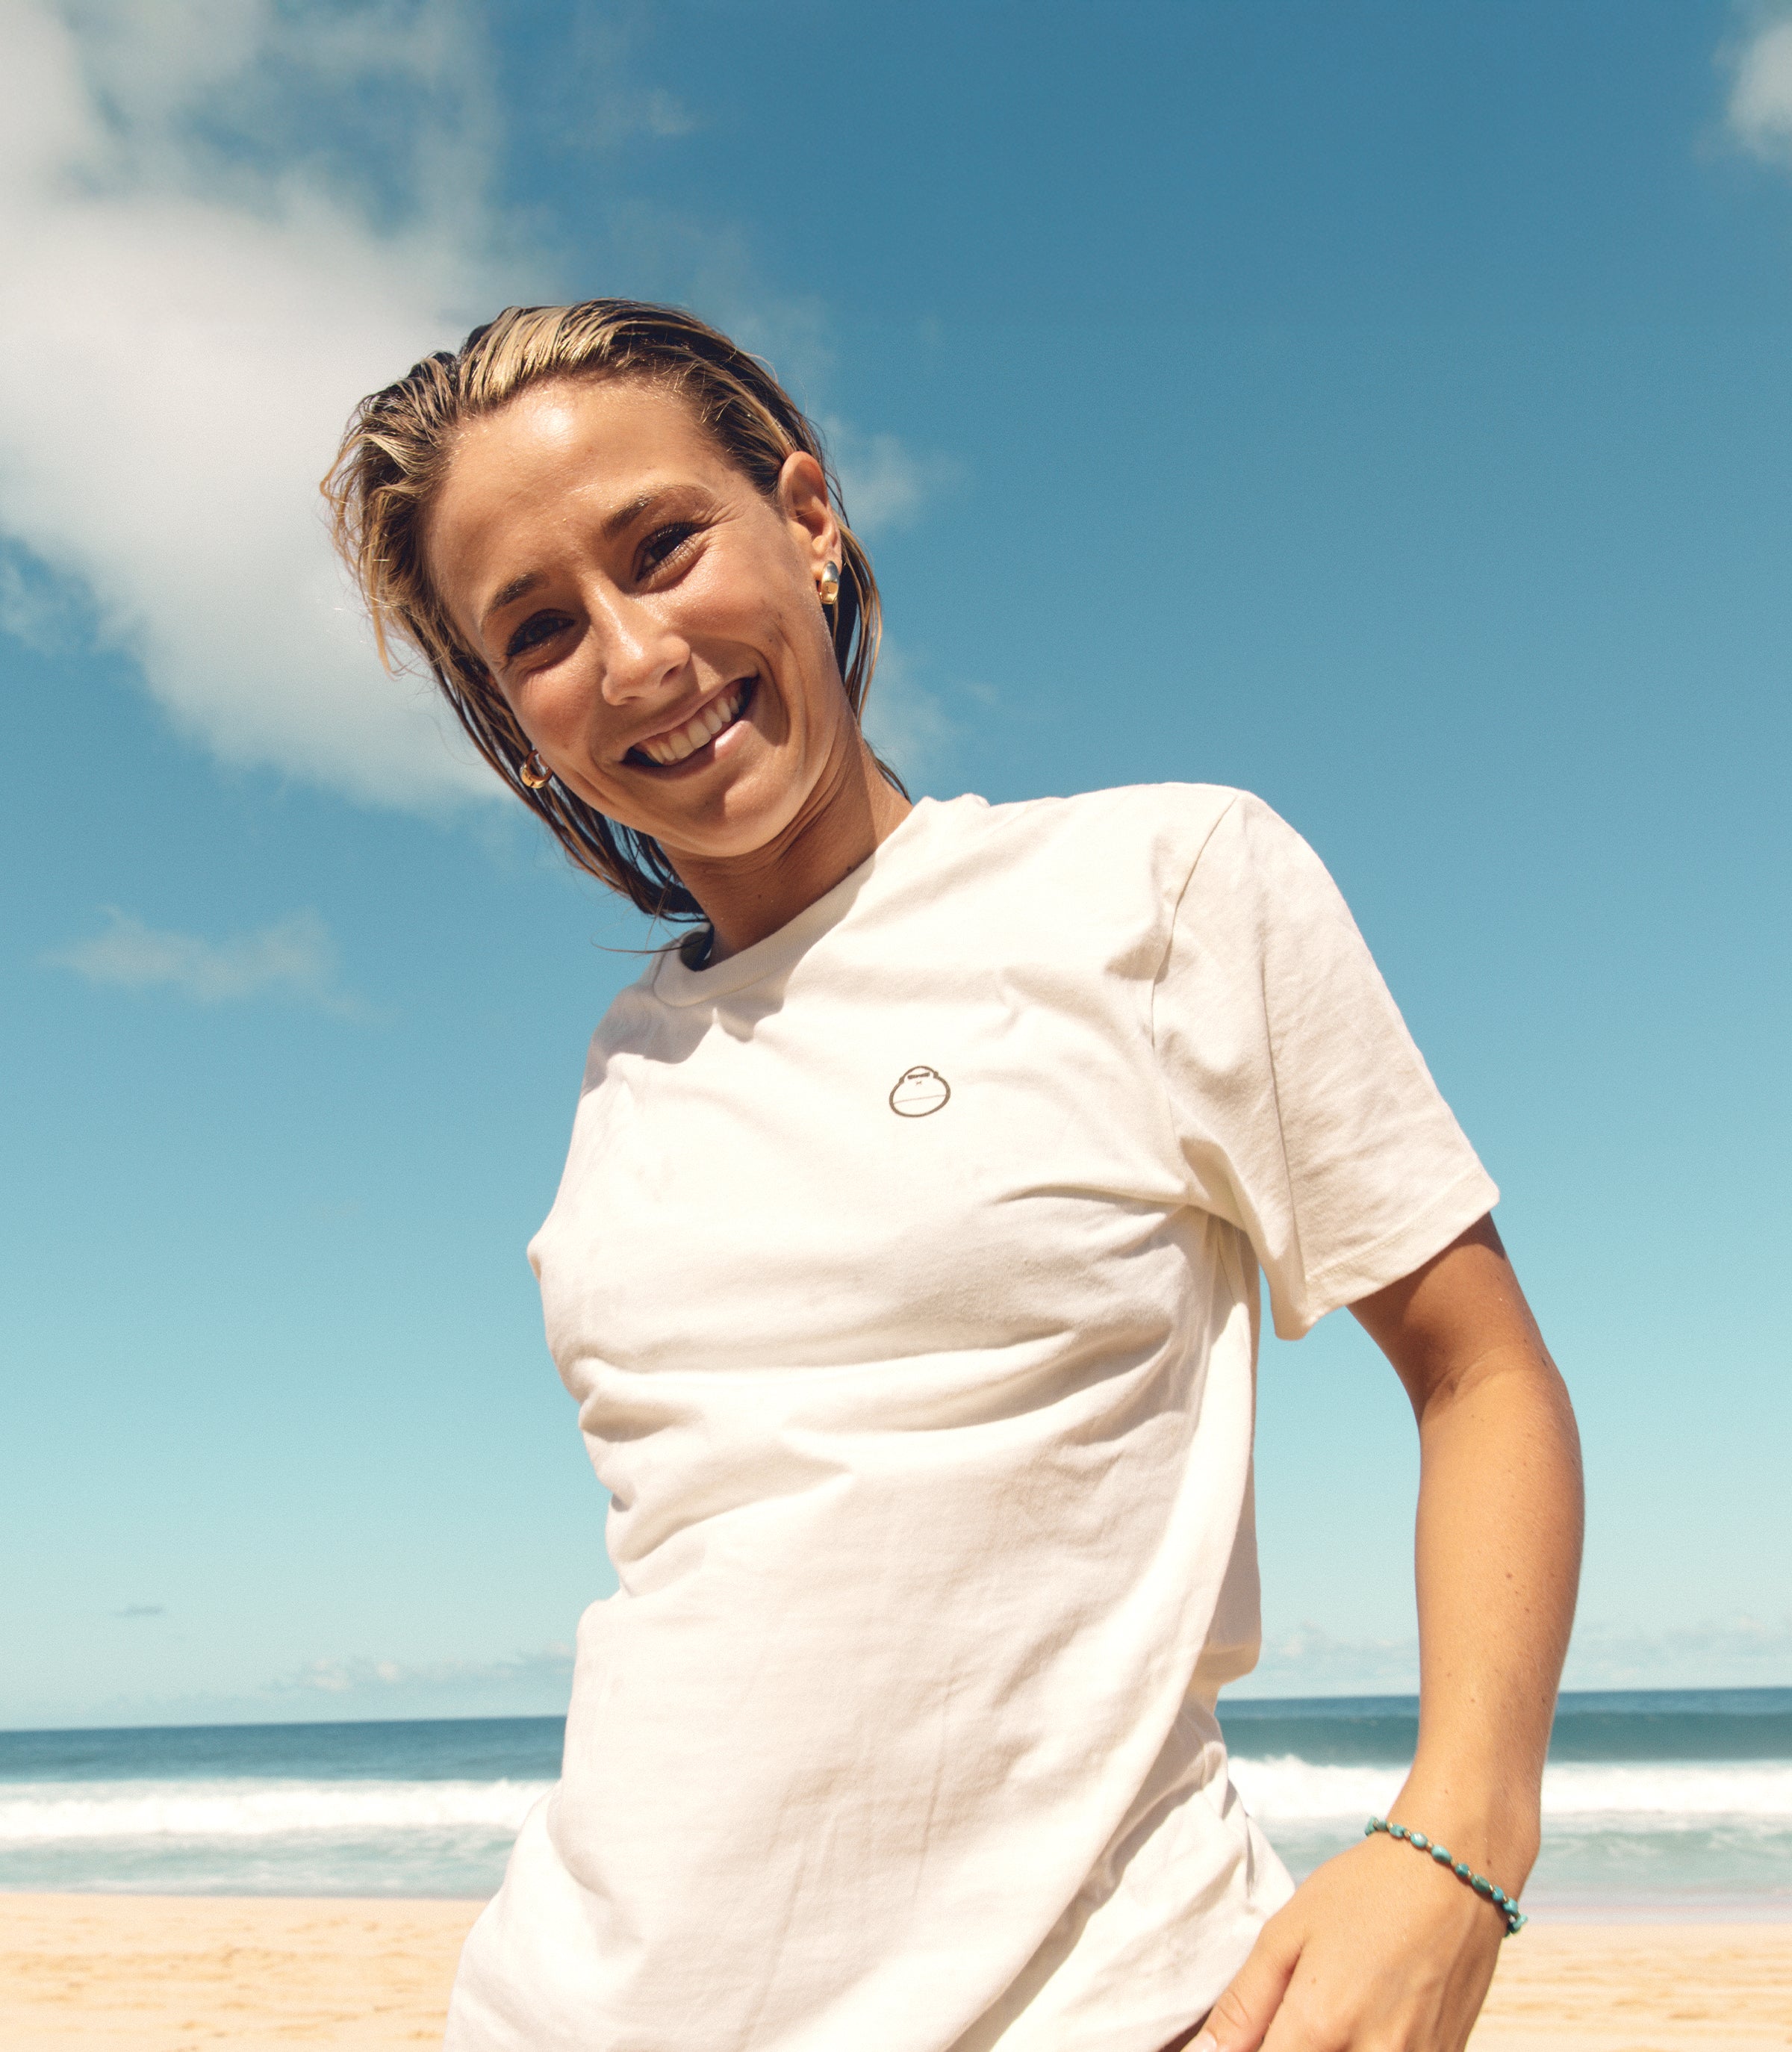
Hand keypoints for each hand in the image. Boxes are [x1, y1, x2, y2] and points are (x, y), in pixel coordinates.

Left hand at [1190, 1829, 1507, 2051]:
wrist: (1453, 1875)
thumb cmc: (1365, 1893)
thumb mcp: (1287, 1934)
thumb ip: (1244, 2005)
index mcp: (1321, 2024)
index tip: (1245, 2040)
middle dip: (1286, 2048)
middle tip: (1286, 2022)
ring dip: (1324, 2050)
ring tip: (1323, 2017)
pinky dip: (1360, 2051)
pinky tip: (1358, 2020)